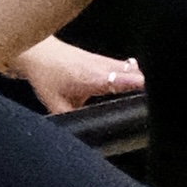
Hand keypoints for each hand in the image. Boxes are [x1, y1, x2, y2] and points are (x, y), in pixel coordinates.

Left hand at [15, 37, 143, 111]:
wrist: (36, 52)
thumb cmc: (45, 76)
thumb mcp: (56, 104)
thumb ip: (71, 118)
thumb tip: (81, 134)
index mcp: (94, 78)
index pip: (124, 80)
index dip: (139, 88)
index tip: (150, 97)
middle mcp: (102, 67)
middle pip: (134, 73)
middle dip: (143, 85)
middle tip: (149, 100)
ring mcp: (103, 60)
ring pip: (130, 68)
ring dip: (137, 78)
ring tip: (145, 92)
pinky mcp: (100, 58)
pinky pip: (122, 65)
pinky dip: (129, 72)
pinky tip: (132, 78)